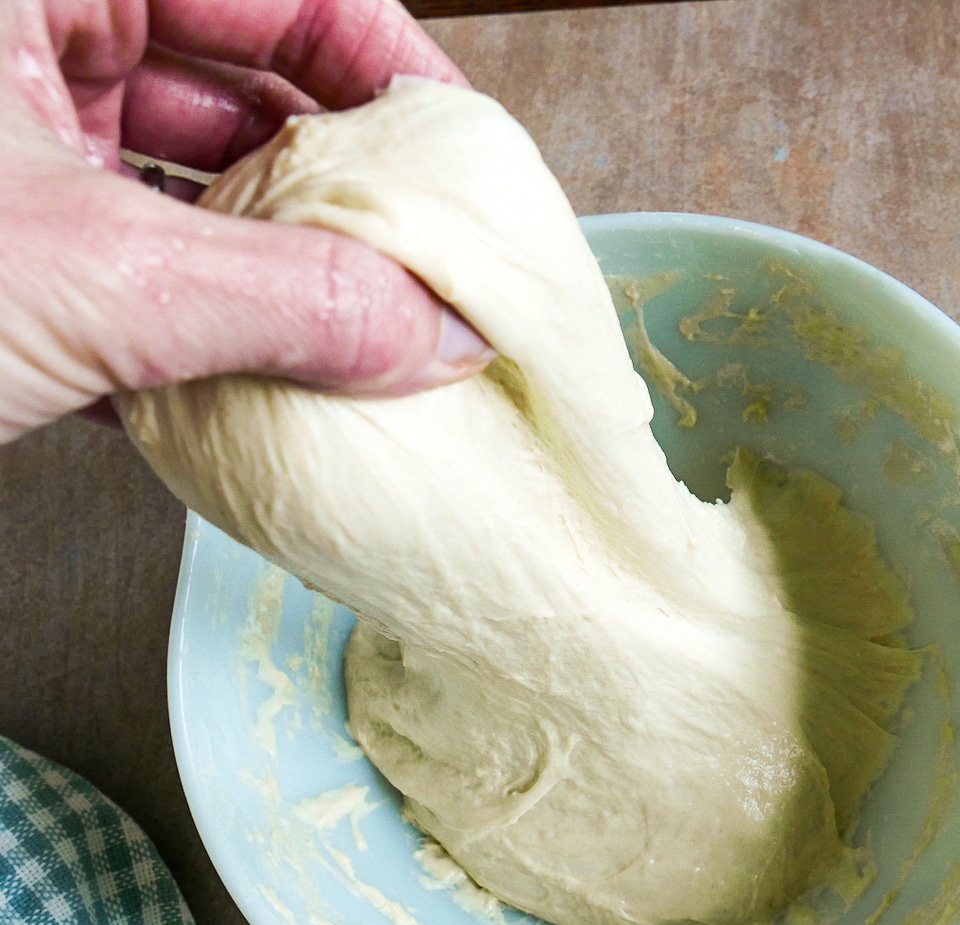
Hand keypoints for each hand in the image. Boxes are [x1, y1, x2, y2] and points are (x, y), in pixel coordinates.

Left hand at [0, 0, 493, 441]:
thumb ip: (288, 298)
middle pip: (233, 89)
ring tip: (351, 324)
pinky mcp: (9, 256)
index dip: (379, 58)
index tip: (452, 139)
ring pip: (185, 188)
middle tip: (414, 246)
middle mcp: (22, 52)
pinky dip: (202, 324)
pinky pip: (137, 269)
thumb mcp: (100, 276)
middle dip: (331, 179)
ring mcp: (9, 155)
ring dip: (273, 267)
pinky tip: (257, 375)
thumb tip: (435, 332)